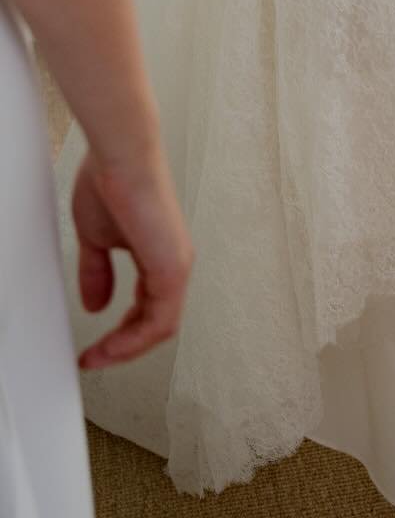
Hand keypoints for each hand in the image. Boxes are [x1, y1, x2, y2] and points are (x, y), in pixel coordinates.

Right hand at [72, 144, 193, 369]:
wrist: (122, 158)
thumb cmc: (114, 184)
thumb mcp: (97, 240)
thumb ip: (98, 273)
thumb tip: (96, 303)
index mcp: (159, 256)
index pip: (147, 309)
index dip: (122, 334)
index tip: (95, 347)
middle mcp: (174, 263)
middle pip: (155, 324)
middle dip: (123, 347)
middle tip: (95, 359)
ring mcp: (177, 266)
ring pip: (160, 327)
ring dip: (127, 349)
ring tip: (98, 357)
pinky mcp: (173, 268)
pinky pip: (160, 320)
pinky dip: (135, 340)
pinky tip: (111, 347)